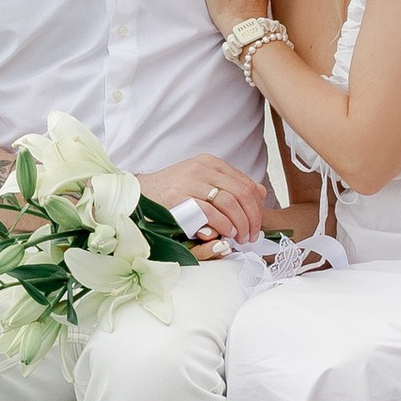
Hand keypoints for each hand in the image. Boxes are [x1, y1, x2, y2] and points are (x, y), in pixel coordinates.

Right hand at [138, 151, 268, 244]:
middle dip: (252, 217)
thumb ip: (229, 185)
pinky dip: (223, 225)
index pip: (246, 183)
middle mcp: (203, 169)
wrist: (139, 194)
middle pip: (242, 193)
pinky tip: (225, 234)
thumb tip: (260, 191)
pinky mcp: (180, 198)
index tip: (257, 223)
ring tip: (239, 237)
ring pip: (230, 202)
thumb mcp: (202, 181)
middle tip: (251, 235)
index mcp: (210, 163)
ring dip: (240, 224)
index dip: (257, 206)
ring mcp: (191, 182)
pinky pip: (211, 212)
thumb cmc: (172, 191)